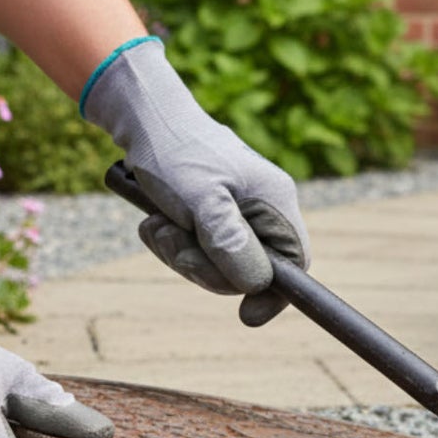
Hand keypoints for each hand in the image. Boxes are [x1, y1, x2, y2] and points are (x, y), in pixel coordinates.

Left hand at [83, 38, 309, 324]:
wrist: (143, 121)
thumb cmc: (175, 153)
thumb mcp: (201, 201)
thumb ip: (230, 242)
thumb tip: (257, 285)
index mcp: (274, 201)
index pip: (294, 263)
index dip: (275, 294)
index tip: (247, 316)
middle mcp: (261, 209)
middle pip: (248, 272)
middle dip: (205, 266)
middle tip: (173, 240)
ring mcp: (236, 215)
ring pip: (217, 266)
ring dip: (181, 253)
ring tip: (159, 225)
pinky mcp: (211, 217)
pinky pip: (197, 252)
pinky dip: (172, 244)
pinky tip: (155, 222)